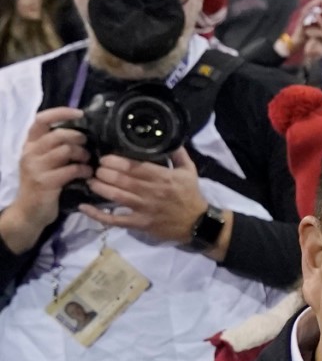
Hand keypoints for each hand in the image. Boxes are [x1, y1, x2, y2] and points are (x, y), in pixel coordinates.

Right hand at [0, 107, 88, 251]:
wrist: (30, 211)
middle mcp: (30, 153)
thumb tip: (81, 134)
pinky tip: (86, 174)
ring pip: (66, 151)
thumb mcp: (45, 162)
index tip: (79, 113)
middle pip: (58, 135)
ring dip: (82, 155)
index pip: (41, 120)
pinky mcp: (45, 182)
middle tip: (87, 146)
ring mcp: (36, 167)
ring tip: (87, 162)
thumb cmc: (43, 184)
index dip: (60, 113)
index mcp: (29, 145)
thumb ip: (55, 147)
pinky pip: (71, 169)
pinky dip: (83, 170)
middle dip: (78, 138)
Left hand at [78, 148, 207, 245]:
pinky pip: (115, 220)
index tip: (105, 158)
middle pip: (121, 180)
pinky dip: (98, 214)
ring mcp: (143, 209)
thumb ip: (177, 154)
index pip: (134, 167)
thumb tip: (167, 137)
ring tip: (91, 180)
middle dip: (103, 172)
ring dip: (99, 187)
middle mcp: (151, 192)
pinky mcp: (139, 223)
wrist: (197, 223)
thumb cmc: (190, 195)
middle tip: (95, 168)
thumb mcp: (189, 171)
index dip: (115, 161)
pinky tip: (85, 207)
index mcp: (162, 177)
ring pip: (115, 196)